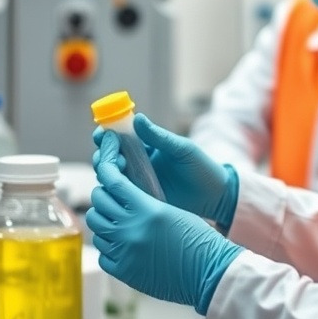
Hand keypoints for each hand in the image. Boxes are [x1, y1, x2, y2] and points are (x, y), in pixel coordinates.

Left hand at [86, 132, 243, 313]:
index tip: (106, 166)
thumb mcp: (172, 211)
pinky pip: (101, 253)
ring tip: (114, 219)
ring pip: (96, 228)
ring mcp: (124, 252)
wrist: (208, 271)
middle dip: (102, 195)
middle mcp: (131, 229)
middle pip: (99, 203)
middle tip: (109, 194)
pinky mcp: (123, 271)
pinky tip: (120, 243)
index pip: (114, 182)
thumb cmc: (197, 237)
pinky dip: (108, 245)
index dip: (106, 170)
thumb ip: (144, 202)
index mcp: (146, 209)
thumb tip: (121, 194)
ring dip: (103, 220)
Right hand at [93, 114, 238, 228]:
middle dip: (103, 154)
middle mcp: (139, 164)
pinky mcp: (141, 200)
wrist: (215, 197)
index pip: (121, 137)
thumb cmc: (201, 168)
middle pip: (111, 157)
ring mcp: (139, 183)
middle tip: (108, 155)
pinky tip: (116, 189)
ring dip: (107, 171)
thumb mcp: (181, 150)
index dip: (107, 134)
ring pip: (112, 176)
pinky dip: (114, 191)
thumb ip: (159, 137)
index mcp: (147, 147)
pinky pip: (122, 195)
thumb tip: (137, 118)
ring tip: (118, 169)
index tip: (101, 133)